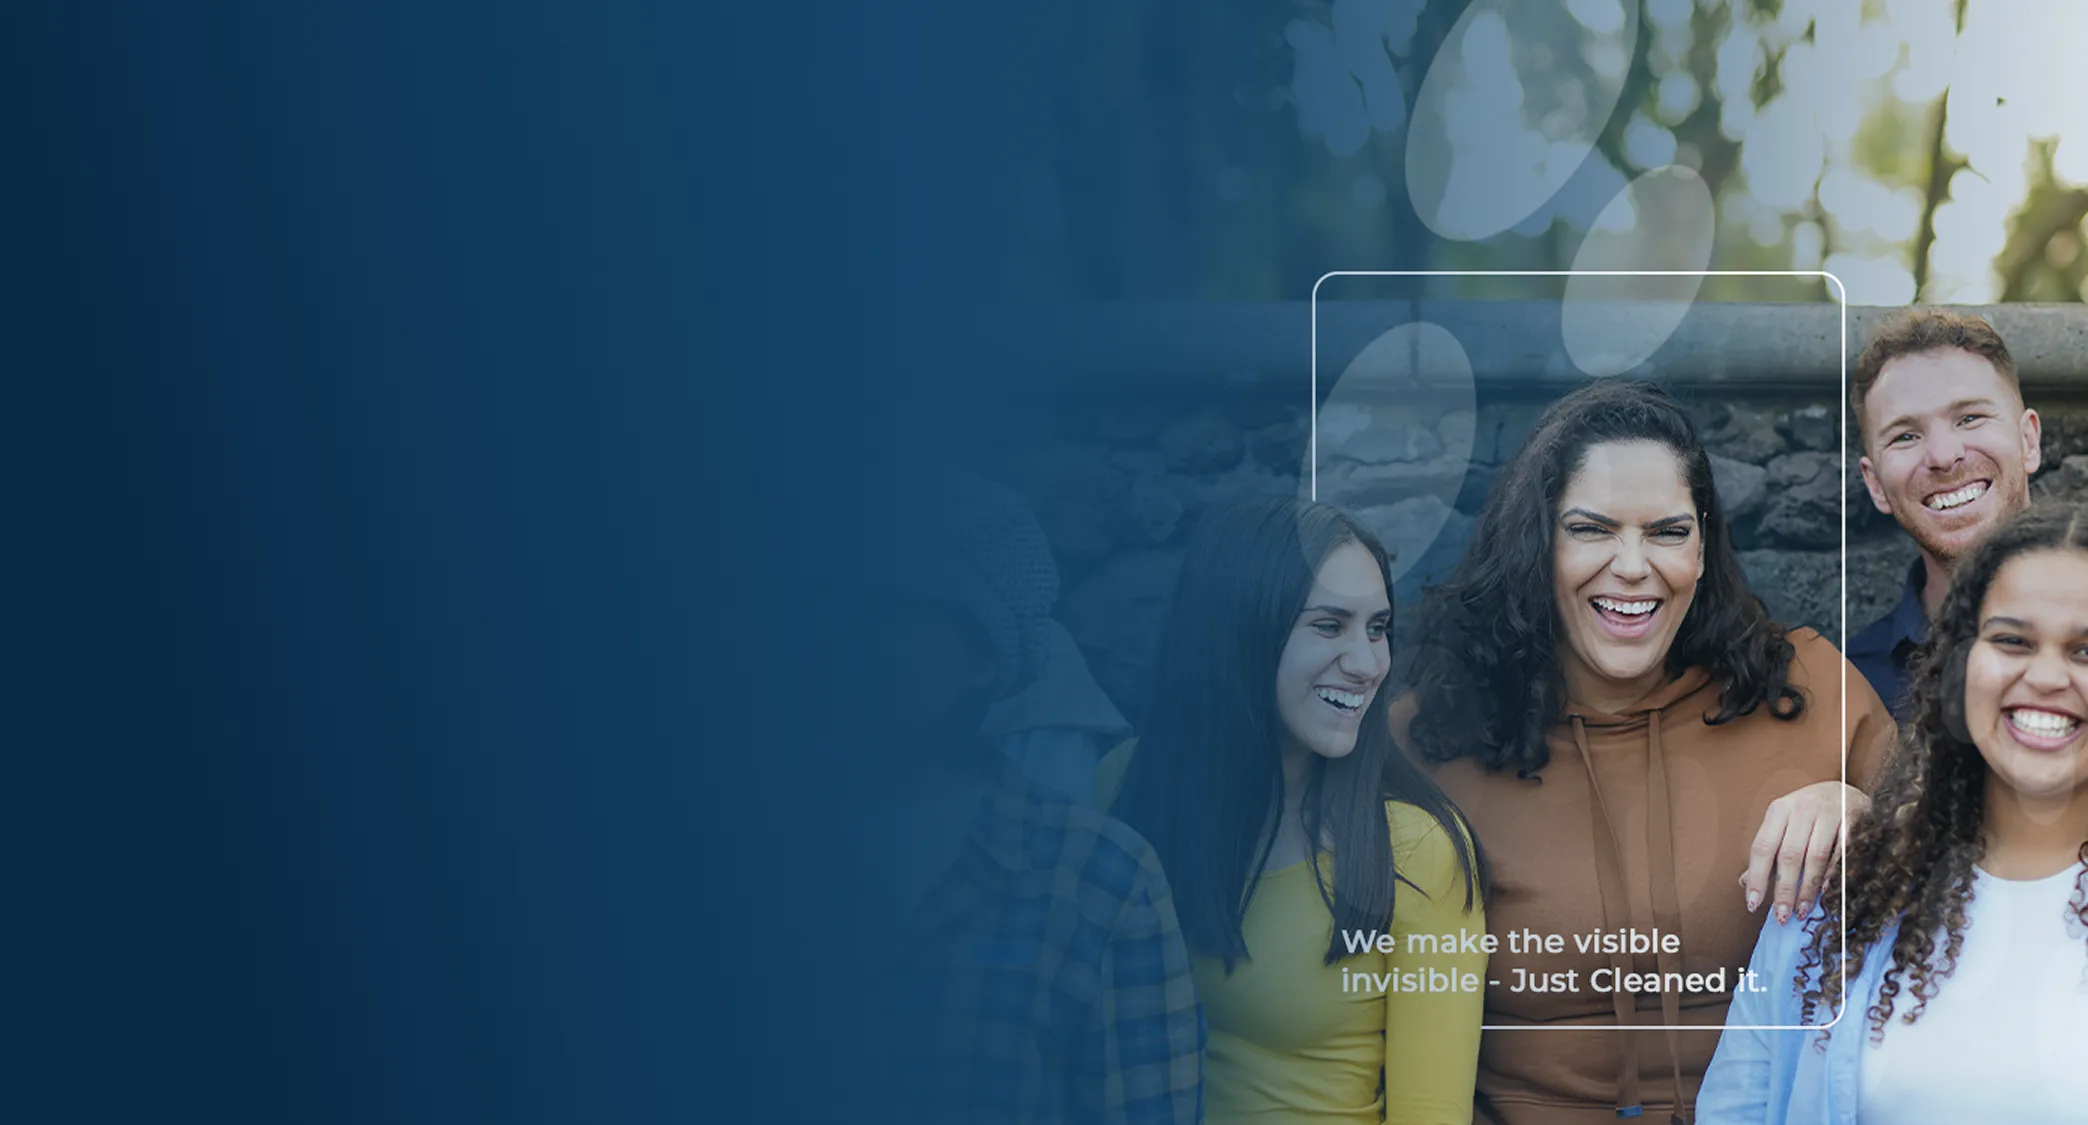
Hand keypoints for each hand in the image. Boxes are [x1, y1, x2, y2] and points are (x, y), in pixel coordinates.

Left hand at [1738, 782, 1870, 924]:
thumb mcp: (1784, 825)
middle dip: (1784, 889)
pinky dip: (1832, 874)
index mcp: (1779, 810)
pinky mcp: (1853, 819)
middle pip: (1788, 855)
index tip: (1752, 904)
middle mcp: (1802, 808)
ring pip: (1814, 856)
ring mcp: (1829, 812)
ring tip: (1802, 911)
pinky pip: (1841, 852)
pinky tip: (1825, 892)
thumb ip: (1768, 851)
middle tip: (1782, 916)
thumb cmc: (1809, 813)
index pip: (1762, 847)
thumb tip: (1743, 882)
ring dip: (1807, 888)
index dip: (1756, 877)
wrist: (1846, 790)